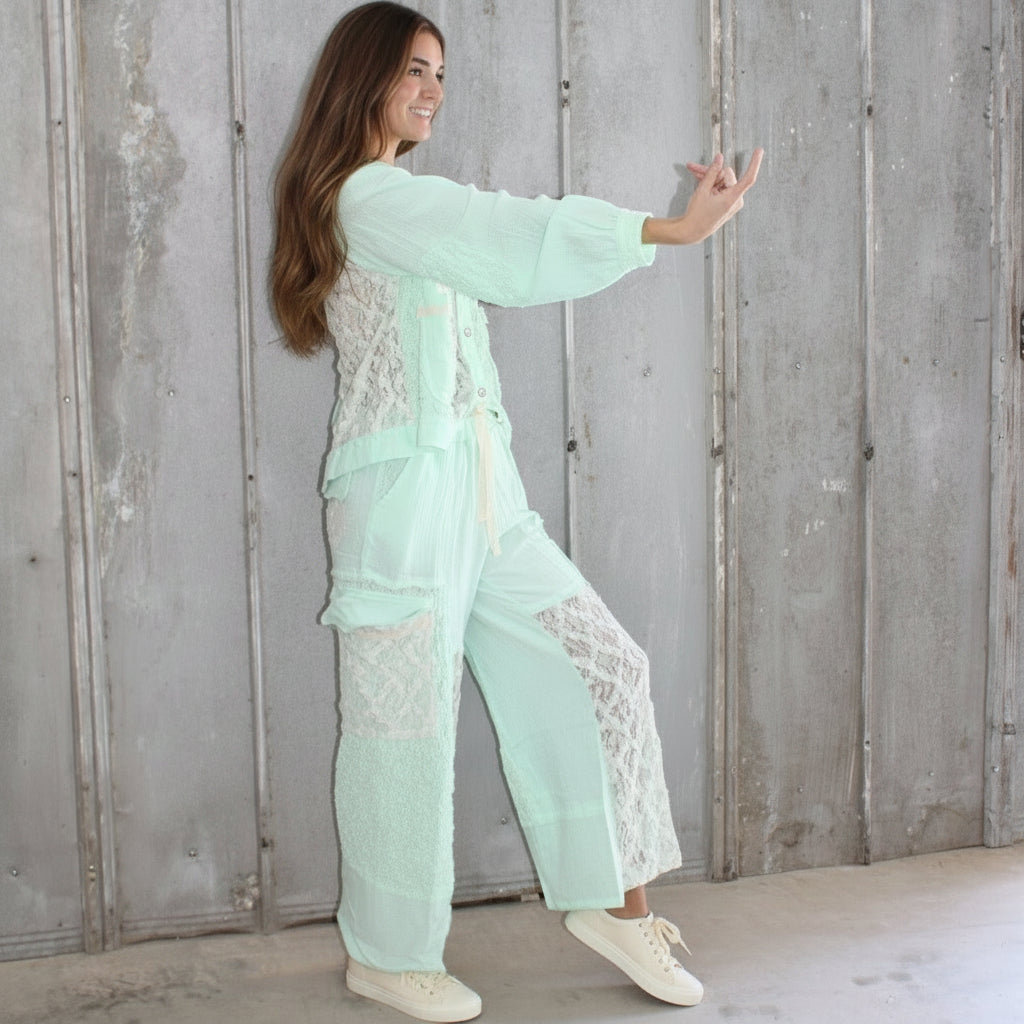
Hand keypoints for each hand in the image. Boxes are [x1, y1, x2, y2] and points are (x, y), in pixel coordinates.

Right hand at [642, 148, 763, 245]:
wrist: (692, 231)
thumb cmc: (697, 214)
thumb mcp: (702, 190)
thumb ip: (712, 172)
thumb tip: (720, 157)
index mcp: (732, 198)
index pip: (748, 178)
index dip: (754, 163)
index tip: (759, 150)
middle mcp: (736, 200)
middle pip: (727, 176)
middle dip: (711, 171)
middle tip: (693, 168)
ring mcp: (732, 202)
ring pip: (722, 180)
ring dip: (708, 177)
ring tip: (693, 173)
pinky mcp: (727, 203)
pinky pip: (721, 187)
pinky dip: (710, 183)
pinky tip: (698, 178)